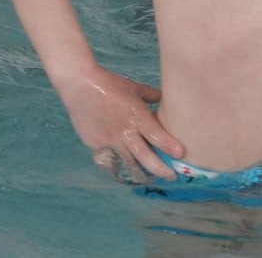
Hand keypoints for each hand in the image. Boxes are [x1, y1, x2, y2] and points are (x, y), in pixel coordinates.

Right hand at [55, 66, 184, 181]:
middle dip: (161, 169)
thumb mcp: (133, 87)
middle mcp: (125, 131)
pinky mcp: (96, 144)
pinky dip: (118, 161)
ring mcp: (110, 140)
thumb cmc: (109, 83)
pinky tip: (123, 165)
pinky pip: (110, 158)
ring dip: (141, 170)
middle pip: (145, 157)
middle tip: (172, 176)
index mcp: (137, 116)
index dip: (169, 145)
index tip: (181, 154)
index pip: (156, 134)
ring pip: (129, 162)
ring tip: (150, 176)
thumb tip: (164, 98)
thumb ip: (150, 96)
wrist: (80, 85)